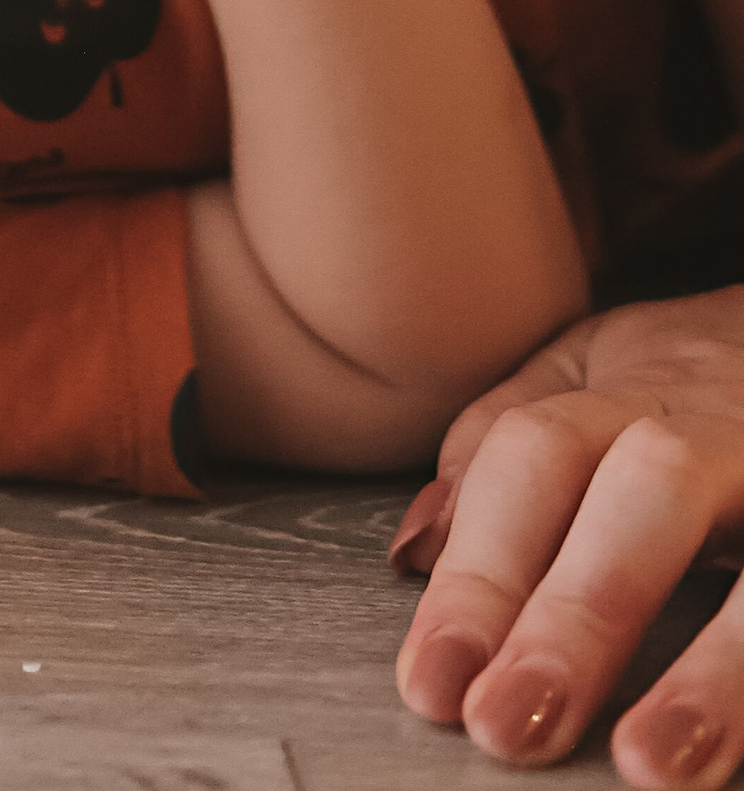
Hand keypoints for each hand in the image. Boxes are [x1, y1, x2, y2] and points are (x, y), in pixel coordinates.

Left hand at [395, 293, 743, 779]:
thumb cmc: (694, 383)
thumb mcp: (590, 375)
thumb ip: (502, 448)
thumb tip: (415, 554)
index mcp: (634, 387)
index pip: (538, 454)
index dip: (480, 567)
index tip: (433, 679)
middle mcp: (717, 428)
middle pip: (645, 491)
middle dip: (574, 614)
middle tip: (508, 722)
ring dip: (710, 675)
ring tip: (652, 763)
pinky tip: (735, 755)